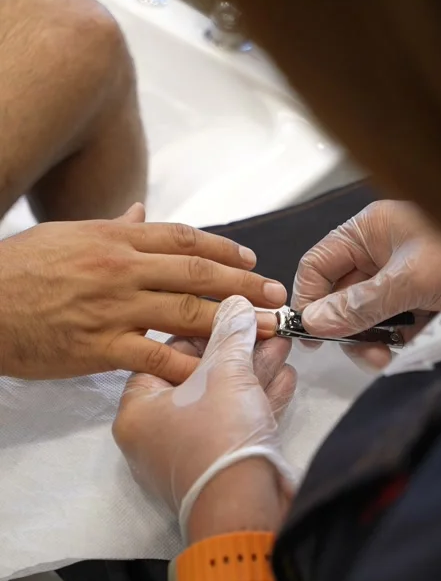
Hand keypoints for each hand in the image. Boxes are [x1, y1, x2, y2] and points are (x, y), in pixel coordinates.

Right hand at [0, 205, 285, 381]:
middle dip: (242, 284)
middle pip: (197, 274)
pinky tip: (216, 369)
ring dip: (231, 321)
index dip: (223, 250)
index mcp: (115, 238)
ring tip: (263, 329)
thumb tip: (142, 211)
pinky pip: (156, 356)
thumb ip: (113, 226)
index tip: (249, 260)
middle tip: (274, 295)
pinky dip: (189, 363)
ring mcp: (114, 308)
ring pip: (186, 312)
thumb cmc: (18, 269)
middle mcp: (122, 268)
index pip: (183, 240)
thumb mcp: (66, 234)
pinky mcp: (100, 347)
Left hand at [114, 296, 296, 538]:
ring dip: (254, 373)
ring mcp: (189, 455)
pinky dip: (259, 402)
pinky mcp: (220, 469)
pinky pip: (236, 425)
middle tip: (266, 329)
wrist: (246, 508)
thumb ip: (231, 333)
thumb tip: (236, 304)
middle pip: (198, 378)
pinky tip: (286, 379)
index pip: (164, 356)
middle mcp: (157, 435)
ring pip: (223, 401)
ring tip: (283, 346)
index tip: (231, 318)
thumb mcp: (226, 372)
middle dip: (238, 352)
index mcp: (138, 411)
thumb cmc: (219, 434)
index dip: (201, 332)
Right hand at [293, 200, 440, 367]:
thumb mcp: (408, 280)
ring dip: (373, 339)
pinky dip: (399, 339)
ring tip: (389, 356)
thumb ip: (358, 305)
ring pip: (368, 314)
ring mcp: (401, 275)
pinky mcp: (421, 297)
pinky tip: (410, 347)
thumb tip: (315, 323)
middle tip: (365, 354)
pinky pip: (396, 323)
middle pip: (341, 295)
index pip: (319, 265)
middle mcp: (379, 251)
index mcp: (369, 231)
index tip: (309, 334)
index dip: (308, 299)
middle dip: (348, 327)